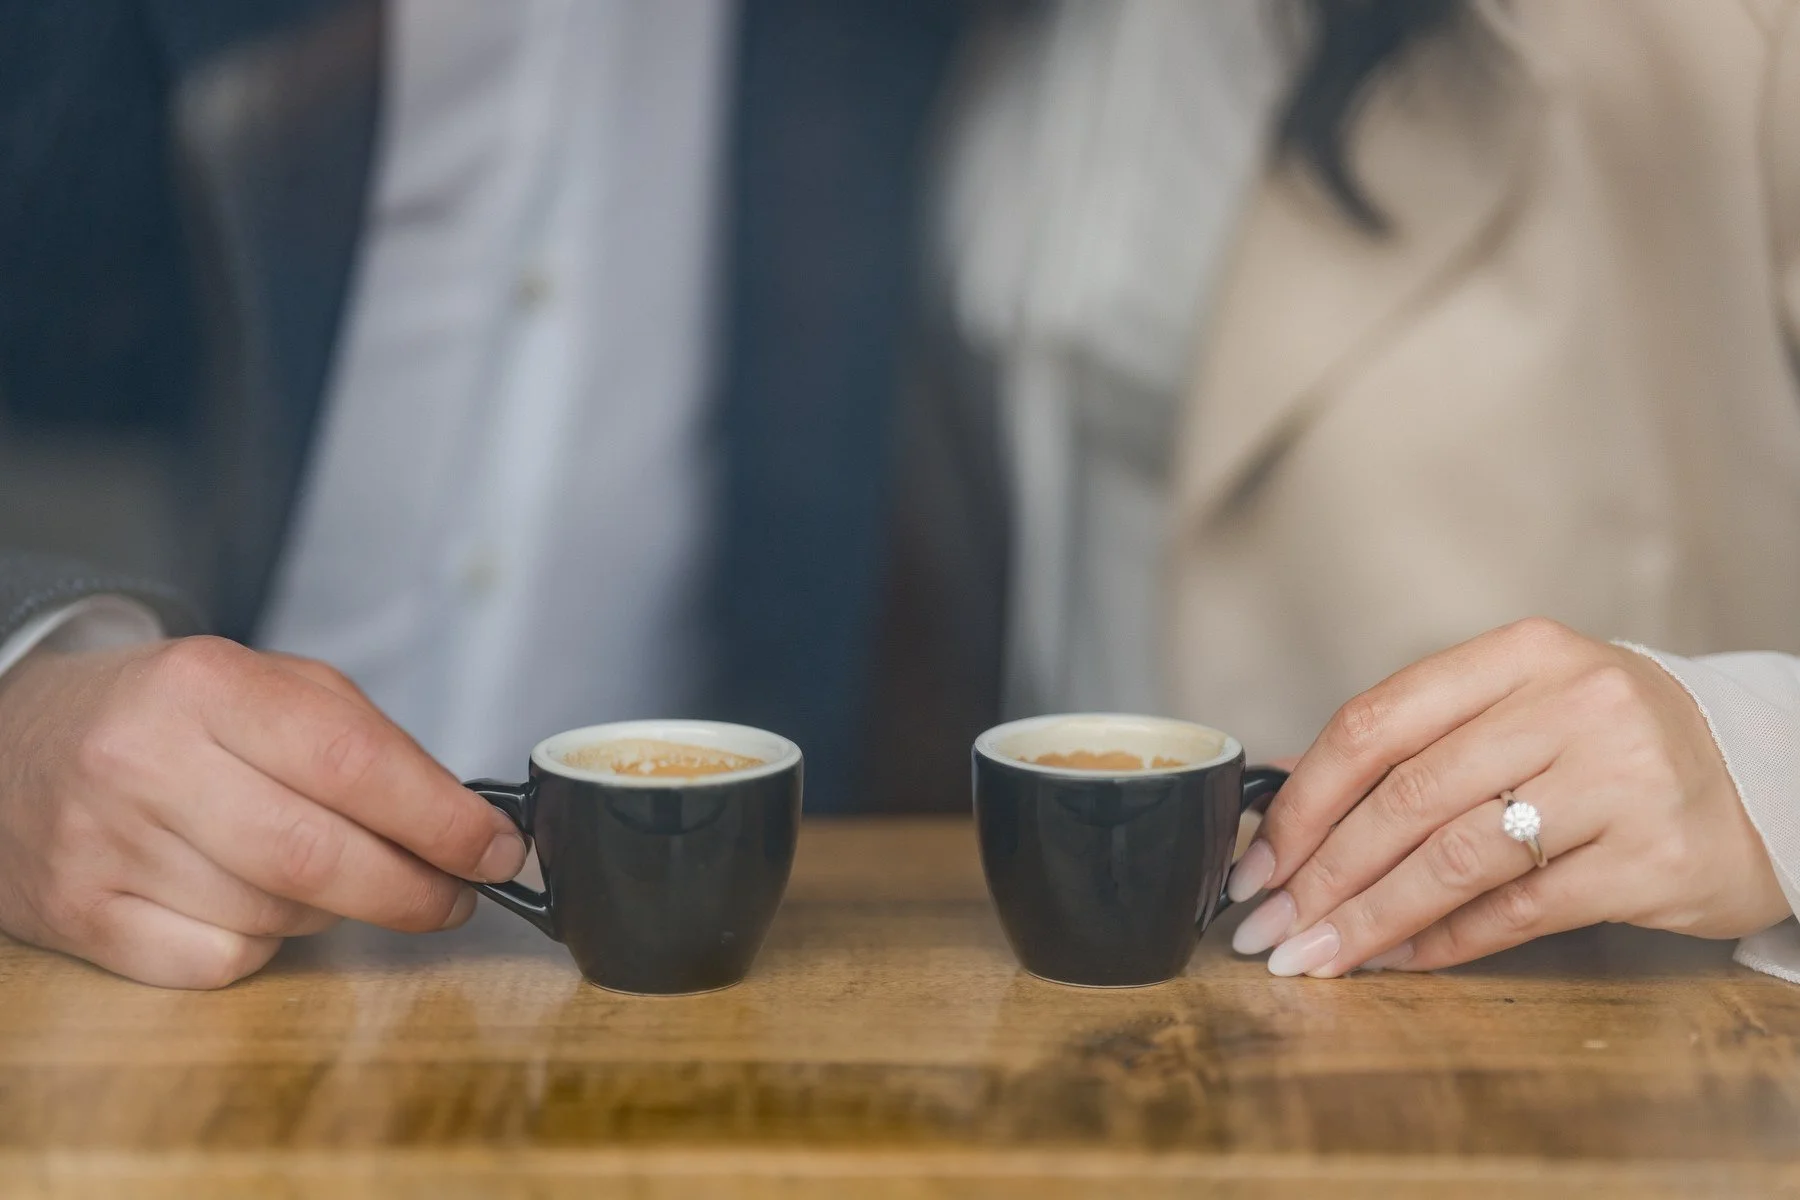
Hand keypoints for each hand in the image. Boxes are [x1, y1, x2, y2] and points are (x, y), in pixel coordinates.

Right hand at [0, 636, 528, 988]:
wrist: (18, 744)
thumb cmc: (173, 717)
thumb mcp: (267, 689)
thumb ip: (369, 743)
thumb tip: (466, 824)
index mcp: (207, 684)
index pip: (354, 762)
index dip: (443, 819)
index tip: (497, 851)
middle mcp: (147, 763)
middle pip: (319, 857)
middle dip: (414, 889)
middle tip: (456, 895)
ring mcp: (106, 846)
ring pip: (277, 916)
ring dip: (336, 911)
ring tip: (331, 876)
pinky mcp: (82, 919)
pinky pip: (218, 963)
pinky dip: (261, 946)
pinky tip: (252, 906)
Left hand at [1224, 618, 1788, 976]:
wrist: (1761, 778)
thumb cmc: (1608, 746)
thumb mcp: (1520, 709)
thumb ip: (1415, 744)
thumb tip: (1286, 802)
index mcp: (1520, 654)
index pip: (1377, 722)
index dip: (1302, 799)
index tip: (1257, 859)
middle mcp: (1571, 704)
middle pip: (1406, 797)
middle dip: (1321, 873)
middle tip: (1268, 927)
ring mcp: (1619, 780)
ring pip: (1454, 858)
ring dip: (1369, 918)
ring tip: (1316, 956)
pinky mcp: (1651, 859)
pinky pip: (1519, 910)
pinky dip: (1447, 942)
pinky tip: (1400, 960)